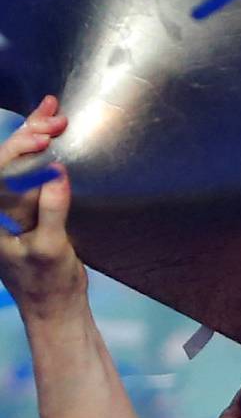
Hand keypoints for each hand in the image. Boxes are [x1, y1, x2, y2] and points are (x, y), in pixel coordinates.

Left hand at [0, 95, 82, 312]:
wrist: (55, 307)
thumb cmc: (47, 284)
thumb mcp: (49, 250)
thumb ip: (50, 211)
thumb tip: (56, 173)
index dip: (18, 151)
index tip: (43, 139)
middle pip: (6, 159)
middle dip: (29, 135)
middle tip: (56, 119)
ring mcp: (10, 204)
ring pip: (19, 160)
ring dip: (36, 134)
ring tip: (54, 110)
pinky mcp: (28, 205)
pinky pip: (33, 171)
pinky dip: (43, 150)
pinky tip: (51, 127)